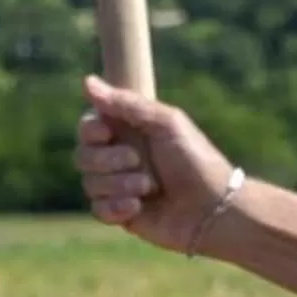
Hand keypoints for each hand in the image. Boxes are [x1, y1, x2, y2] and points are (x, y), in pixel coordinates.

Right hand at [75, 77, 238, 250]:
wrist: (213, 206)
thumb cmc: (195, 159)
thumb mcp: (165, 123)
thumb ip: (126, 103)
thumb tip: (88, 82)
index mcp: (127, 132)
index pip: (87, 127)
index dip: (90, 130)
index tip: (107, 131)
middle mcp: (118, 158)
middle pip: (82, 155)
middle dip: (108, 160)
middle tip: (137, 161)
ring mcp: (118, 186)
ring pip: (89, 184)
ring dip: (119, 184)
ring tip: (149, 187)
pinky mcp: (121, 214)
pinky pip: (98, 209)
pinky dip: (116, 208)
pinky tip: (139, 207)